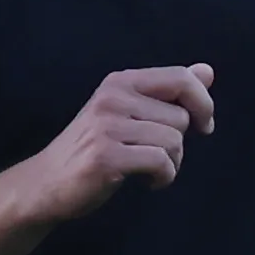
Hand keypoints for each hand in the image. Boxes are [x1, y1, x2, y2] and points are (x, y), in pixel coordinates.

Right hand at [22, 65, 215, 222]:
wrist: (46, 183)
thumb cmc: (95, 147)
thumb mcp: (130, 113)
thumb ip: (169, 93)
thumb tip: (207, 71)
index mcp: (120, 82)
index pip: (181, 78)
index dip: (203, 103)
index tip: (203, 126)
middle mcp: (113, 98)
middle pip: (180, 118)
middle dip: (178, 143)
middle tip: (156, 156)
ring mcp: (107, 126)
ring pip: (173, 141)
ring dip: (171, 163)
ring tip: (149, 170)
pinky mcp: (106, 156)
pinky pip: (161, 163)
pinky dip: (163, 178)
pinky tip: (147, 182)